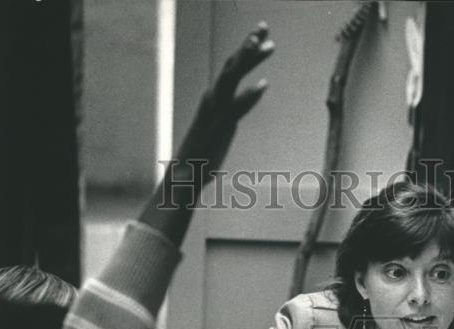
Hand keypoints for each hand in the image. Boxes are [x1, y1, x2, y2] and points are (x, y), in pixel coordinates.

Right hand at [173, 22, 273, 181]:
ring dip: (250, 60)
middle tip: (264, 26)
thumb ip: (224, 119)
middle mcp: (214, 100)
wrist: (184, 176)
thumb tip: (229, 116)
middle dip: (249, 45)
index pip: (231, 68)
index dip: (246, 50)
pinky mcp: (220, 128)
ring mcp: (216, 112)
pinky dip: (250, 95)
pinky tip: (265, 84)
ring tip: (269, 45)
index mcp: (214, 99)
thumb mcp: (216, 131)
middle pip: (232, 66)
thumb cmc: (200, 157)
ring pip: (233, 79)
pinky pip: (236, 107)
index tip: (261, 34)